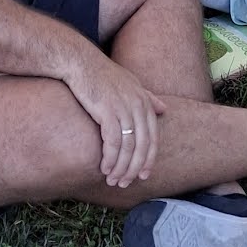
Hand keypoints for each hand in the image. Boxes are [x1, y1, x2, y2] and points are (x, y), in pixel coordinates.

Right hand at [61, 48, 165, 187]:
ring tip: (113, 180)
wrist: (81, 63)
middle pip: (142, 147)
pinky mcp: (107, 112)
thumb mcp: (131, 84)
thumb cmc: (104, 75)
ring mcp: (124, 109)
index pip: (153, 138)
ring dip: (120, 168)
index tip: (143, 176)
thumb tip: (165, 109)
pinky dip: (110, 159)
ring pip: (128, 148)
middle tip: (125, 184)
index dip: (149, 160)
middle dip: (134, 169)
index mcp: (145, 102)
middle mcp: (138, 106)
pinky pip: (113, 143)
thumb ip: (149, 98)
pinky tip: (104, 168)